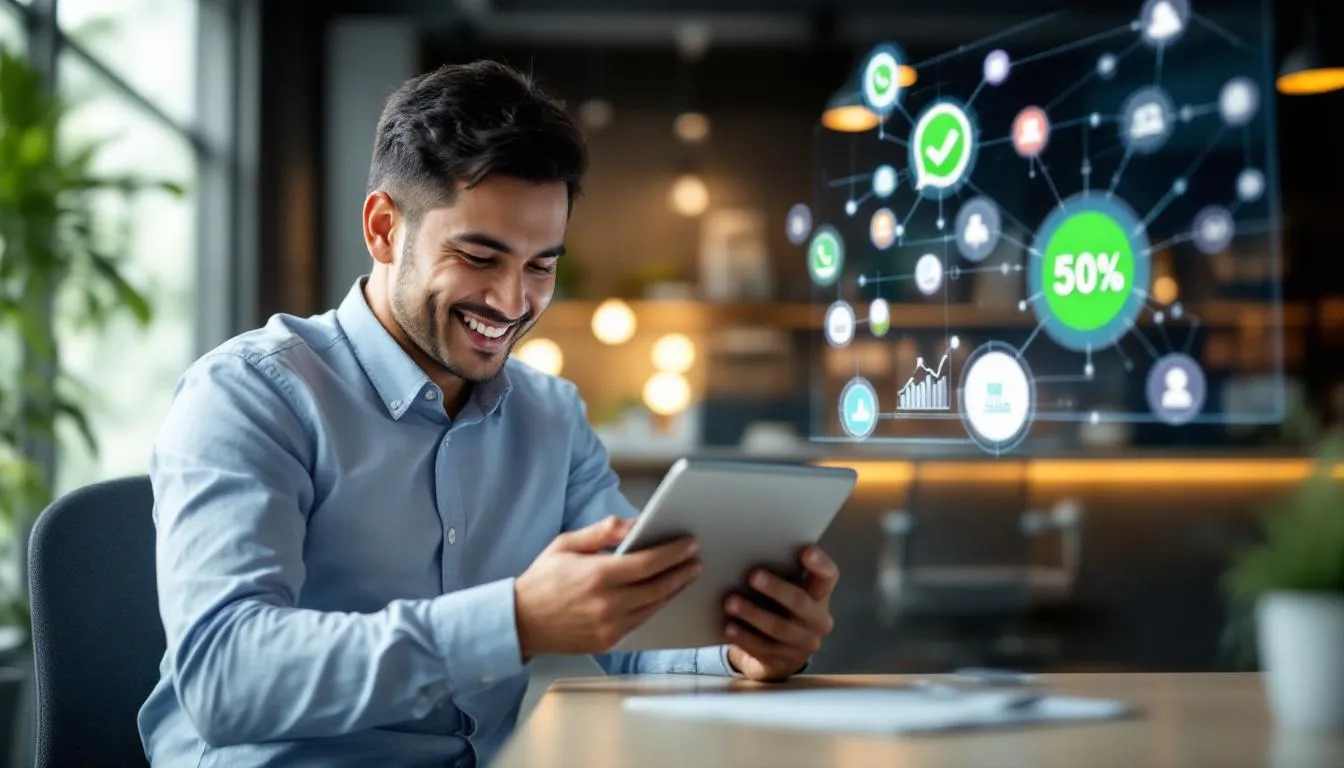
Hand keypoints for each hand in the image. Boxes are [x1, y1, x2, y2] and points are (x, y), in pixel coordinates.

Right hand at [514, 516, 701, 657]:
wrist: (520, 622)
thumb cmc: (542, 579)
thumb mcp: (566, 544)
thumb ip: (601, 532)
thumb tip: (632, 523)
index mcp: (598, 575)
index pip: (648, 562)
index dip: (673, 553)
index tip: (689, 544)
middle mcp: (607, 603)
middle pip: (658, 586)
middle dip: (681, 571)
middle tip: (696, 560)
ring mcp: (609, 625)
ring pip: (654, 606)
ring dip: (674, 590)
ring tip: (686, 575)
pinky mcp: (609, 641)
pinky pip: (641, 621)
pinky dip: (656, 606)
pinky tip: (663, 594)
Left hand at [723, 545, 837, 680]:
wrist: (778, 657)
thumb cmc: (780, 611)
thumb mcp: (787, 594)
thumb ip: (781, 575)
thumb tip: (751, 548)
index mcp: (820, 596)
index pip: (828, 577)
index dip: (820, 564)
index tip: (806, 550)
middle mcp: (817, 621)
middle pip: (801, 603)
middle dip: (776, 588)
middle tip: (752, 575)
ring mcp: (802, 645)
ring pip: (779, 628)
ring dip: (753, 614)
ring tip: (730, 602)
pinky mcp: (783, 662)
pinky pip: (762, 649)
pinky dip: (744, 636)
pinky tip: (729, 626)